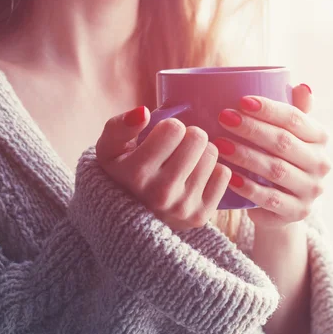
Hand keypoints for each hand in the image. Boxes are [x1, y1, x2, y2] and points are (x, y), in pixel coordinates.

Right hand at [96, 106, 230, 230]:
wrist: (128, 221)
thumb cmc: (122, 175)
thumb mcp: (109, 149)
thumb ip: (119, 127)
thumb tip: (144, 112)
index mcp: (136, 173)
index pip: (174, 128)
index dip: (169, 128)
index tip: (161, 139)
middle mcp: (160, 193)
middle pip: (198, 138)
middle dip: (188, 137)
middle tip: (177, 149)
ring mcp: (182, 207)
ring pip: (212, 154)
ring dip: (200, 154)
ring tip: (185, 164)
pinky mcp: (200, 216)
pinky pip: (223, 174)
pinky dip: (213, 171)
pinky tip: (195, 178)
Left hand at [212, 84, 330, 227]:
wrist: (283, 205)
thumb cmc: (281, 158)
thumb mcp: (289, 134)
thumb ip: (295, 111)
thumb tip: (302, 86)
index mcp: (320, 138)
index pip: (295, 119)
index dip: (268, 109)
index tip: (241, 101)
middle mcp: (321, 163)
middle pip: (283, 142)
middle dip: (251, 129)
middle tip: (224, 118)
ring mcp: (311, 190)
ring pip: (275, 170)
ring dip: (246, 156)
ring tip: (220, 145)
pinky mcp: (297, 212)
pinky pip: (270, 198)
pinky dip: (249, 187)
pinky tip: (230, 177)